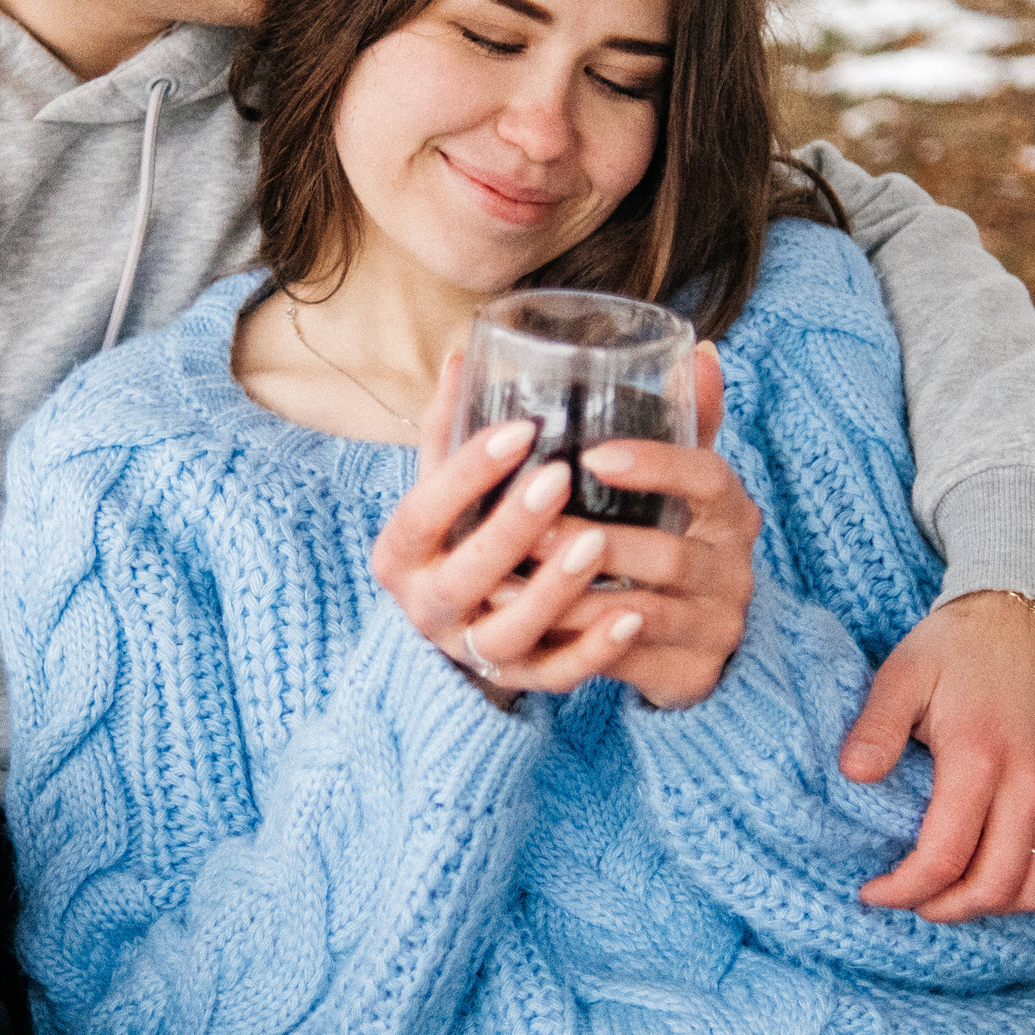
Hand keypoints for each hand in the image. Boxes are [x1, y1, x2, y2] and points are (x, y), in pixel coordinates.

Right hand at [372, 356, 648, 707]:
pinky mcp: (517, 681)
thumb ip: (453, 428)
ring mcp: (472, 650)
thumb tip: (464, 353)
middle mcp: (427, 607)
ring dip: (554, 591)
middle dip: (512, 528)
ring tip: (599, 544)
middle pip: (465, 574)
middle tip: (560, 478)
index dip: (467, 472)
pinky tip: (632, 617)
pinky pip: (554, 675)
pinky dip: (593, 652)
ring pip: (507, 634)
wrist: (453, 626)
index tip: (522, 429)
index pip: (423, 511)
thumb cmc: (456, 535)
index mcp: (402, 552)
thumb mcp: (444, 487)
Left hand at [530, 344, 758, 709]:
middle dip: (592, 542)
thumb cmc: (674, 542)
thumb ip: (684, 425)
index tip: (592, 456)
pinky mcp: (693, 675)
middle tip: (527, 530)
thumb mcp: (683, 487)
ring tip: (508, 581)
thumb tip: (698, 350)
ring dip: (572, 598)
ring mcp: (718, 625)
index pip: (707, 476)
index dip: (655, 465)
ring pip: (643, 613)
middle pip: (668, 553)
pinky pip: (633, 664)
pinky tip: (532, 629)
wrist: (702, 640)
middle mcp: (735, 568)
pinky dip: (580, 647)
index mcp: (732, 510)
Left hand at [839, 592, 1034, 920]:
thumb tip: (852, 776)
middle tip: (907, 901)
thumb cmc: (957, 648)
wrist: (1024, 620)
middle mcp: (1030, 783)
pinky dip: (1028, 890)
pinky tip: (990, 880)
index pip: (944, 855)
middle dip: (944, 908)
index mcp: (980, 756)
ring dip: (989, 907)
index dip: (904, 888)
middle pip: (994, 885)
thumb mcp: (904, 673)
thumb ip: (877, 727)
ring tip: (946, 897)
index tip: (873, 891)